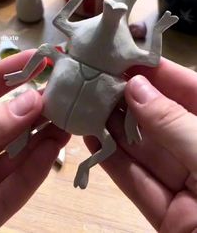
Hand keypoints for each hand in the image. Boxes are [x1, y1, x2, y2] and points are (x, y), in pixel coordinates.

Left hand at [0, 50, 68, 231]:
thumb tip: (31, 102)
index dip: (10, 72)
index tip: (42, 59)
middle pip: (1, 124)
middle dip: (33, 108)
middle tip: (64, 94)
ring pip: (10, 157)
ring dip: (40, 139)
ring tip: (67, 119)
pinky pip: (11, 192)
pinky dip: (34, 171)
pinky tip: (53, 148)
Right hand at [85, 58, 196, 231]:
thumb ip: (175, 124)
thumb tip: (137, 88)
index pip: (191, 91)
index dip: (158, 72)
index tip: (124, 56)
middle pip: (163, 119)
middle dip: (130, 99)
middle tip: (96, 78)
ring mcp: (190, 187)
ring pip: (147, 150)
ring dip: (115, 128)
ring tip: (86, 103)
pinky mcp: (171, 217)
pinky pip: (139, 184)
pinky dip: (114, 163)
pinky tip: (92, 140)